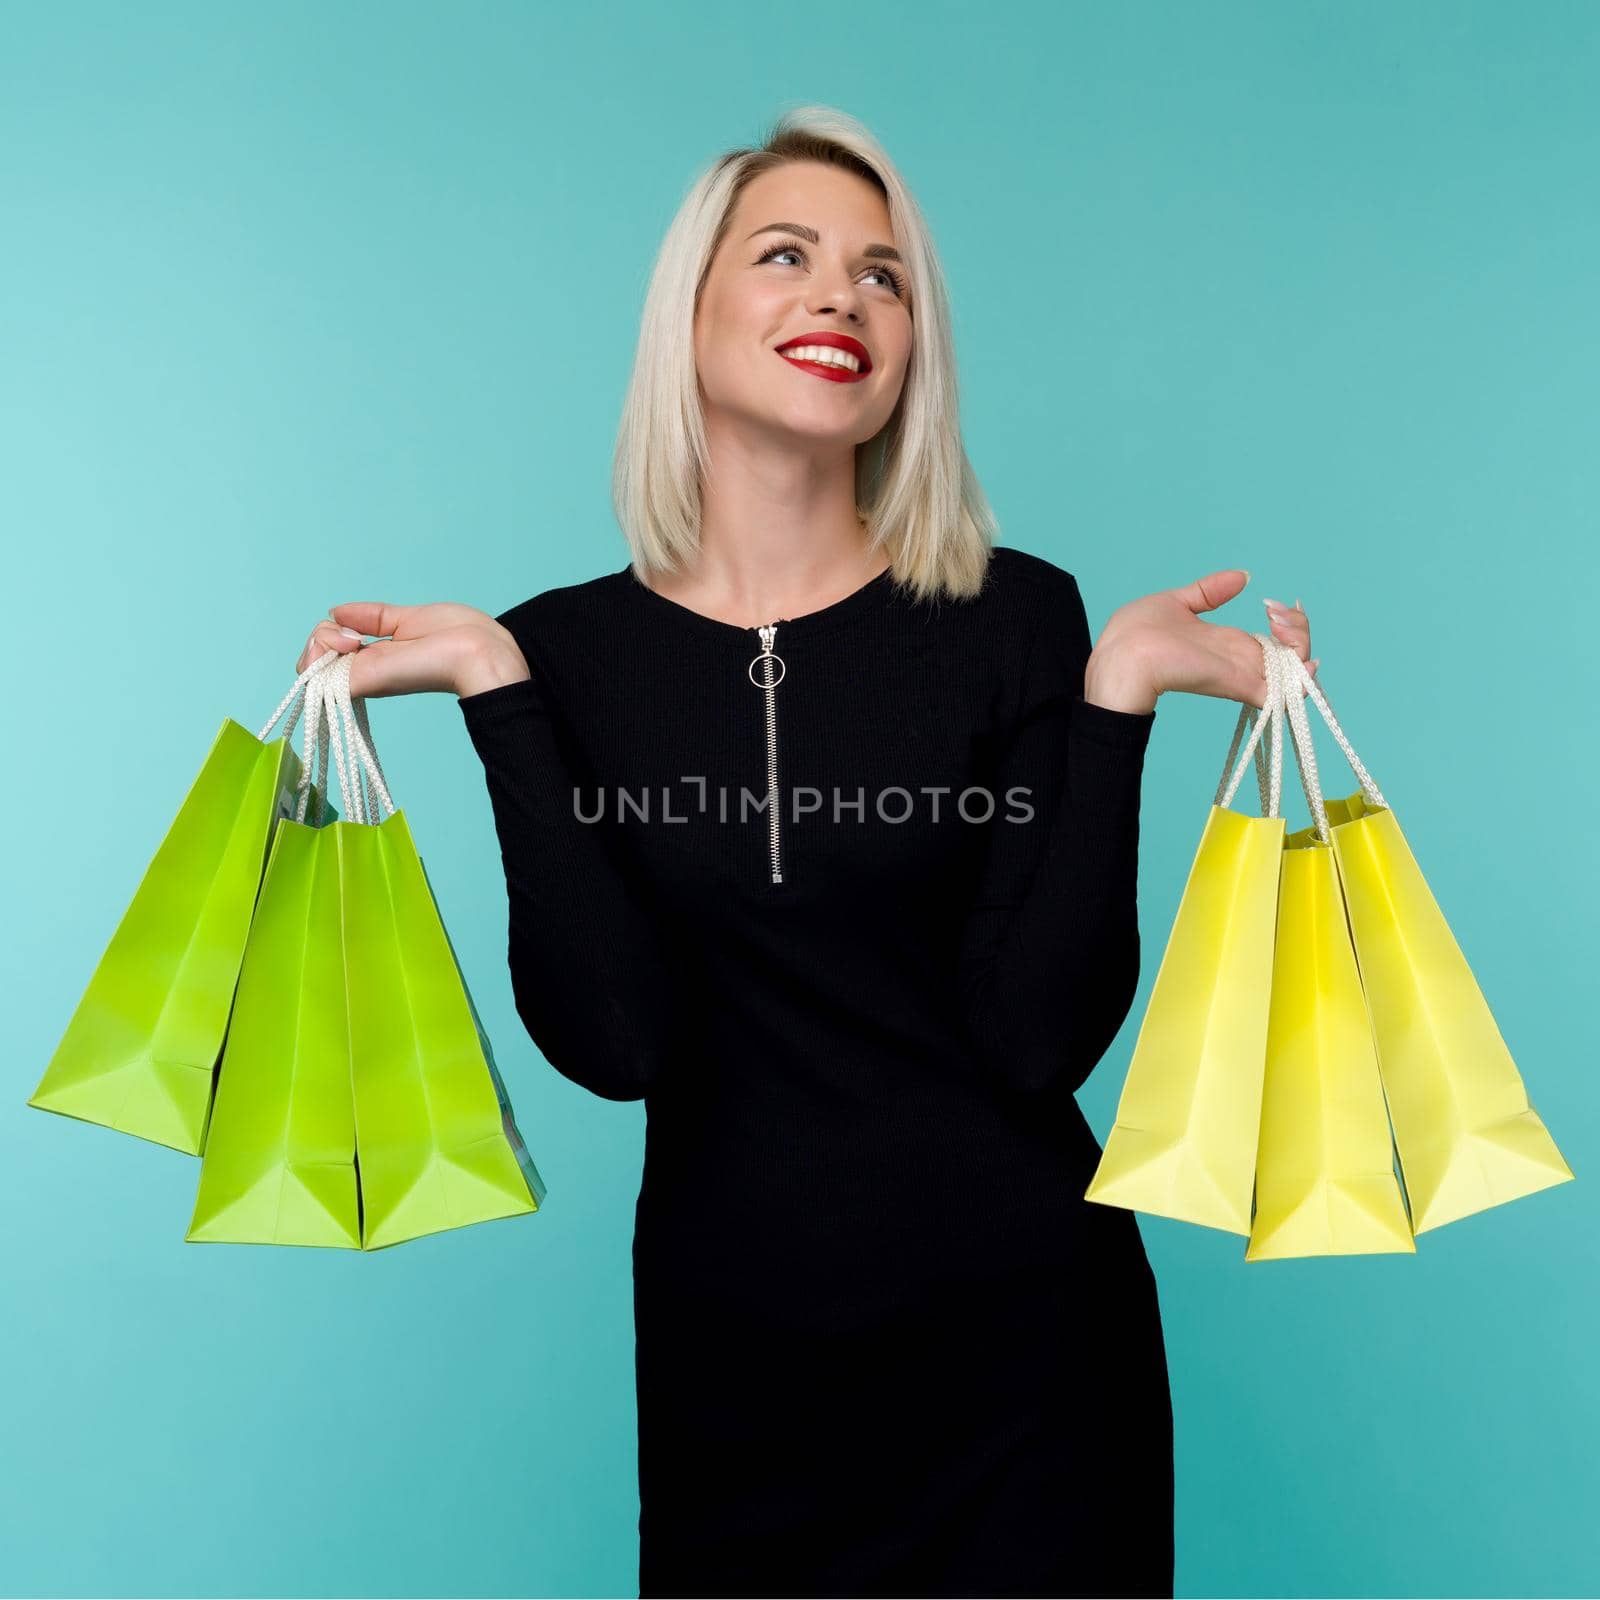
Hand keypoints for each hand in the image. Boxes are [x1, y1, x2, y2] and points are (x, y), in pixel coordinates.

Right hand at [295, 602, 530, 698]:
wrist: (479, 651)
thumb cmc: (457, 637)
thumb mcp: (405, 619)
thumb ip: (370, 618)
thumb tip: (335, 611)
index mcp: (377, 659)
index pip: (330, 650)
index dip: (331, 632)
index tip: (353, 628)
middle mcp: (365, 671)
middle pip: (314, 654)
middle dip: (322, 635)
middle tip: (354, 635)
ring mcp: (362, 678)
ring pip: (309, 659)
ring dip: (321, 639)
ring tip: (353, 639)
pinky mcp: (363, 681)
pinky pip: (315, 672)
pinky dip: (319, 650)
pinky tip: (349, 644)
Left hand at [1085, 570, 1318, 713]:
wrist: (1118, 656)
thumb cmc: (1135, 634)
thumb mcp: (1178, 602)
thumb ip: (1209, 592)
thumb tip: (1242, 576)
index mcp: (1228, 644)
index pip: (1275, 641)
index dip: (1288, 622)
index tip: (1271, 604)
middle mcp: (1239, 661)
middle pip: (1292, 655)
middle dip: (1301, 630)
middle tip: (1277, 614)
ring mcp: (1240, 674)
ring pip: (1295, 672)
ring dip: (1304, 646)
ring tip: (1283, 624)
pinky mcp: (1236, 685)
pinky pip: (1282, 695)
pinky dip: (1302, 684)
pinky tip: (1308, 665)